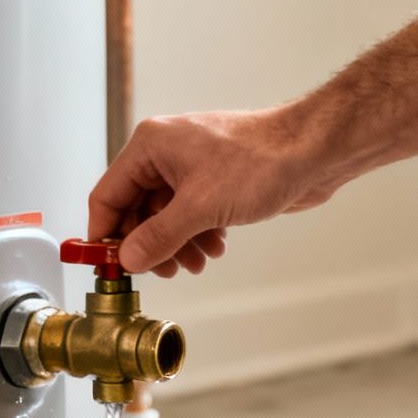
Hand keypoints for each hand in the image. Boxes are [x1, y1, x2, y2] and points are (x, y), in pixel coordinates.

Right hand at [86, 108, 349, 275]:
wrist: (311, 152)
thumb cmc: (260, 162)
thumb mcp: (200, 208)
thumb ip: (158, 237)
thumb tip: (129, 258)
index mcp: (150, 146)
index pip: (108, 195)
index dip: (105, 234)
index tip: (108, 266)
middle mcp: (165, 153)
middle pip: (137, 210)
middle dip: (150, 244)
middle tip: (163, 271)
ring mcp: (190, 167)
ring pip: (166, 216)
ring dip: (177, 245)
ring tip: (196, 263)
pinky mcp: (213, 180)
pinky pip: (190, 214)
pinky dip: (198, 235)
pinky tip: (215, 248)